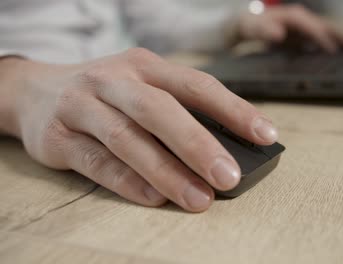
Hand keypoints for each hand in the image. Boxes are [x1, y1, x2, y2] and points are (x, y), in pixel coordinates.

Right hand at [1, 48, 278, 211]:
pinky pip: (98, 162)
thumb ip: (177, 113)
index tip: (266, 135)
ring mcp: (84, 105)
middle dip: (198, 144)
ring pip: (129, 138)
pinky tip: (155, 198)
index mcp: (146, 66)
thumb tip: (223, 149)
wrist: (34, 90)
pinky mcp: (59, 137)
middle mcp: (115, 81)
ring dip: (167, 171)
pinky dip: (128, 181)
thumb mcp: (141, 88)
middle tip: (230, 177)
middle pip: (161, 110)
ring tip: (199, 199)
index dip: (234, 109)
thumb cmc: (106, 94)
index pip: (197, 85)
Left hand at [236, 3, 342, 52]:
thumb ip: (264, 30)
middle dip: (340, 36)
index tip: (332, 50)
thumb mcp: (253, 27)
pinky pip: (320, 38)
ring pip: (326, 31)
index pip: (311, 27)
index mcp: (293, 17)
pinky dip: (330, 43)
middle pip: (326, 26)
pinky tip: (337, 54)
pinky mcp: (303, 33)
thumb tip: (279, 34)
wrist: (247, 22)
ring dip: (340, 39)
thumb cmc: (251, 25)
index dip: (322, 38)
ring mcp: (303, 26)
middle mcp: (301, 18)